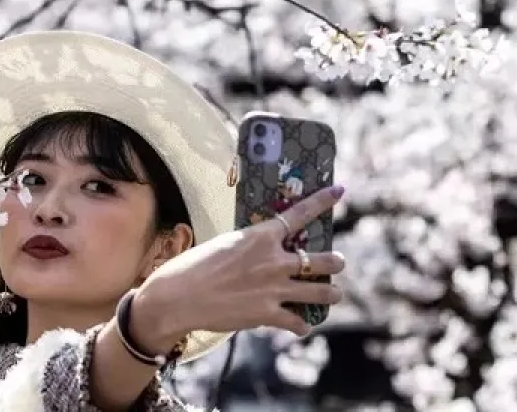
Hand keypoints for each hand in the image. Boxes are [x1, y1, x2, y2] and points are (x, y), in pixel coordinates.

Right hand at [133, 185, 346, 343]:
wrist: (178, 297)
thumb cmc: (194, 266)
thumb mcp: (226, 244)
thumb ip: (252, 246)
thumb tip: (265, 248)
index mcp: (261, 237)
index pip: (300, 214)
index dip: (322, 201)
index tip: (339, 190)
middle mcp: (274, 261)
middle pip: (323, 260)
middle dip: (336, 262)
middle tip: (339, 263)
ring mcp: (274, 288)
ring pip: (322, 291)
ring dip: (332, 293)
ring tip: (335, 293)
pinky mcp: (268, 314)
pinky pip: (298, 322)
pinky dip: (302, 325)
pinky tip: (303, 326)